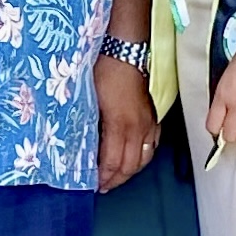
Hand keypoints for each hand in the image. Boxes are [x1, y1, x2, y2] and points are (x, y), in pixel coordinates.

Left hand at [94, 55, 159, 190]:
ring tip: (117, 175)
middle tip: (104, 186)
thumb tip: (82, 146)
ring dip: (130, 171)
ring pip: (144, 158)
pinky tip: (135, 157)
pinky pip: (153, 145)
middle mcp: (138, 128)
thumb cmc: (104, 70)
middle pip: (130, 165)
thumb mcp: (89, 99)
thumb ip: (88, 125)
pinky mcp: (154, 116)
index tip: (94, 184)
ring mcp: (149, 123)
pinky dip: (143, 156)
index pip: (113, 162)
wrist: (125, 49)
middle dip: (117, 179)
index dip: (104, 177)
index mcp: (120, 125)